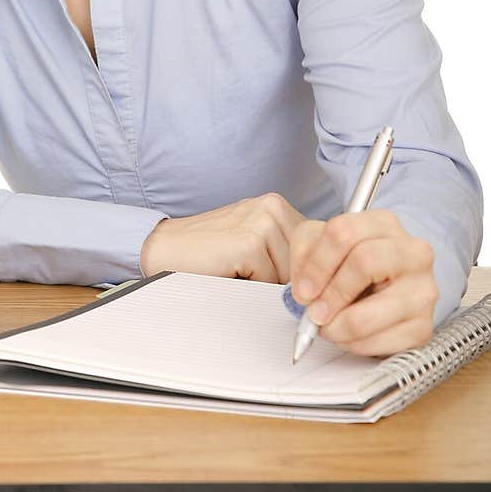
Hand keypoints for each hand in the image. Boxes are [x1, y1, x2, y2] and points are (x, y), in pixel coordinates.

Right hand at [140, 194, 307, 283]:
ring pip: (291, 274)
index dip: (306, 270)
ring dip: (267, 284)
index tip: (288, 280)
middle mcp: (273, 206)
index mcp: (277, 204)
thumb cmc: (208, 251)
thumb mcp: (254, 242)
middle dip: (287, 279)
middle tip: (253, 277)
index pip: (316, 246)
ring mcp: (261, 222)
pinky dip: (251, 287)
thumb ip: (286, 249)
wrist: (164, 249)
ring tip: (239, 272)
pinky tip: (229, 273)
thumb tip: (326, 274)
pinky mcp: (249, 243)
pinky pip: (269, 282)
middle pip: (307, 261)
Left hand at [289, 210, 438, 355]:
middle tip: (314, 312)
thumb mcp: (320, 244)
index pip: (343, 232)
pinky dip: (353, 344)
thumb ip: (305, 253)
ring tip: (329, 327)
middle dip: (330, 294)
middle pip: (364, 263)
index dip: (316, 264)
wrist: (384, 291)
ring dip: (337, 327)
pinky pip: (378, 342)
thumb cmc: (350, 265)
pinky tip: (349, 336)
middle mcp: (413, 252)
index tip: (303, 289)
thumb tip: (304, 288)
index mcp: (384, 224)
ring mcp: (423, 290)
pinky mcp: (424, 327)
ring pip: (367, 314)